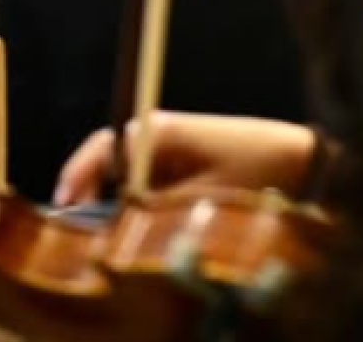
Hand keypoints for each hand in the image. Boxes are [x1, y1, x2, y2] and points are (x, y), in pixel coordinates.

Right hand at [54, 112, 317, 207]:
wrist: (298, 160)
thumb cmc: (252, 172)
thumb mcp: (200, 199)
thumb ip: (154, 209)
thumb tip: (117, 223)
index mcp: (156, 132)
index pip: (100, 150)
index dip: (76, 177)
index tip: (63, 205)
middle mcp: (156, 132)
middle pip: (108, 160)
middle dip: (91, 192)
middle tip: (80, 227)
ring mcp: (170, 143)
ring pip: (126, 171)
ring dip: (116, 197)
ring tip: (108, 230)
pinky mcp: (183, 156)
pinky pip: (147, 175)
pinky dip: (138, 197)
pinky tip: (139, 222)